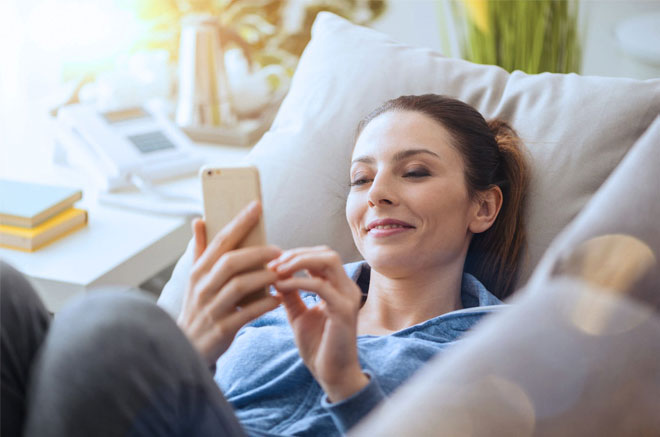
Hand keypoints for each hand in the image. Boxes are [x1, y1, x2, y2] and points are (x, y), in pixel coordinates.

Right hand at [178, 201, 281, 366]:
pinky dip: (265, 305)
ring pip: (239, 286)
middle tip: (279, 250)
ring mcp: (212, 308)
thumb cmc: (198, 308)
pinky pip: (247, 313)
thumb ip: (200, 250)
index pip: (220, 241)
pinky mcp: (222, 329)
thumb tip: (200, 219)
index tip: (257, 206)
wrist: (186, 348)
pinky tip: (278, 299)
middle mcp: (203, 287)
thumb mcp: (194, 279)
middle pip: (230, 261)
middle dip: (257, 252)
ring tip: (281, 273)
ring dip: (264, 277)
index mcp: (198, 271)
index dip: (239, 222)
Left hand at [269, 246, 367, 401]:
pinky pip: (320, 286)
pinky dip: (298, 282)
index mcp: (339, 287)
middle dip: (297, 254)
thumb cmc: (318, 346)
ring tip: (275, 270)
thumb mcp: (298, 314)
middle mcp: (348, 288)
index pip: (321, 256)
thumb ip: (290, 294)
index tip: (272, 262)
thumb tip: (273, 274)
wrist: (332, 375)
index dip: (297, 255)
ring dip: (299, 261)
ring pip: (328, 261)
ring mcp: (348, 297)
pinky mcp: (344, 310)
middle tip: (272, 263)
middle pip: (327, 253)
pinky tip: (280, 287)